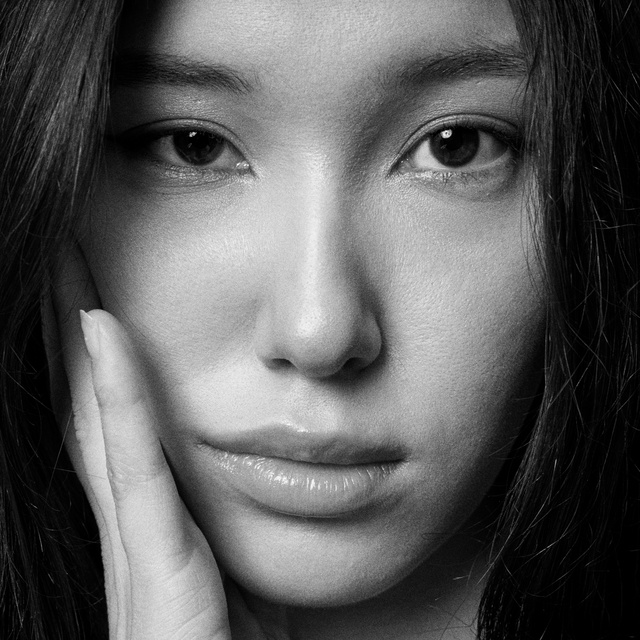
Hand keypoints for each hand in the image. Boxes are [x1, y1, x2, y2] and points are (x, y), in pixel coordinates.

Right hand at [43, 245, 269, 639]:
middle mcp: (125, 523)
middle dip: (69, 330)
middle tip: (62, 259)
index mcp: (146, 524)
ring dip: (77, 337)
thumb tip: (239, 486)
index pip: (110, 424)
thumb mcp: (228, 575)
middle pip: (88, 406)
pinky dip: (118, 393)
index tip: (92, 298)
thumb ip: (222, 527)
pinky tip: (105, 332)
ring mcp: (132, 542)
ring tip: (67, 266)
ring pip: (94, 419)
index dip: (94, 361)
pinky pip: (133, 463)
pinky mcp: (155, 561)